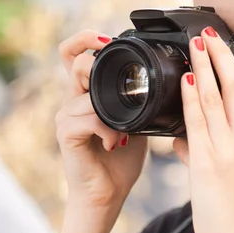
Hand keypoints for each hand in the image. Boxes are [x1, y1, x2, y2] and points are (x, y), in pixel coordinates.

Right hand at [55, 30, 147, 209]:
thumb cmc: (121, 159)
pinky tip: (115, 143)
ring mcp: (67, 116)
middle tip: (116, 77)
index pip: (74, 53)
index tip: (107, 39)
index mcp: (88, 93)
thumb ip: (138, 100)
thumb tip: (167, 80)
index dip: (86, 38)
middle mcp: (73, 100)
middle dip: (95, 59)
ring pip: (84, 89)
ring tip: (124, 131)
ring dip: (112, 107)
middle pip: (73, 60)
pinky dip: (108, 128)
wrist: (107, 193)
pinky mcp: (66, 134)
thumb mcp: (136, 121)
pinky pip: (88, 117)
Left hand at [173, 27, 233, 232]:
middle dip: (226, 54)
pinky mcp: (208, 163)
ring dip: (207, 66)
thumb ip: (206, 150)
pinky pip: (198, 122)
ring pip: (219, 98)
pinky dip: (193, 97)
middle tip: (213, 31)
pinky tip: (188, 78)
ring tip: (197, 43)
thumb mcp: (232, 176)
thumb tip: (183, 137)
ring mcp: (228, 150)